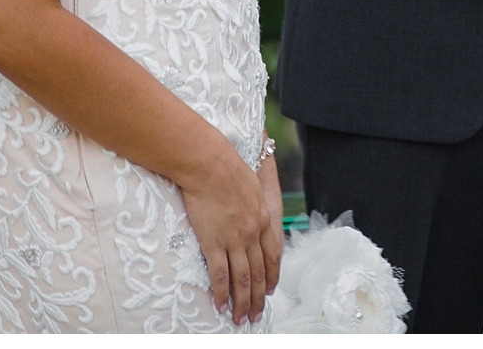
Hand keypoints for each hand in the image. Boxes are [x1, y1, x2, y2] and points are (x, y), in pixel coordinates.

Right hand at [179, 140, 284, 325]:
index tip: (270, 290)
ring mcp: (234, 239)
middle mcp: (253, 233)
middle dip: (259, 296)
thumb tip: (252, 211)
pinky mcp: (214, 242)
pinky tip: (221, 304)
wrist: (209, 164)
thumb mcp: (252, 185)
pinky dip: (221, 292)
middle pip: (259, 271)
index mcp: (264, 218)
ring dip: (243, 301)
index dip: (272, 275)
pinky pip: (219, 274)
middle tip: (257, 314)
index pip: (272, 254)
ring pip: (242, 278)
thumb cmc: (228, 167)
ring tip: (241, 318)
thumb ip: (254, 203)